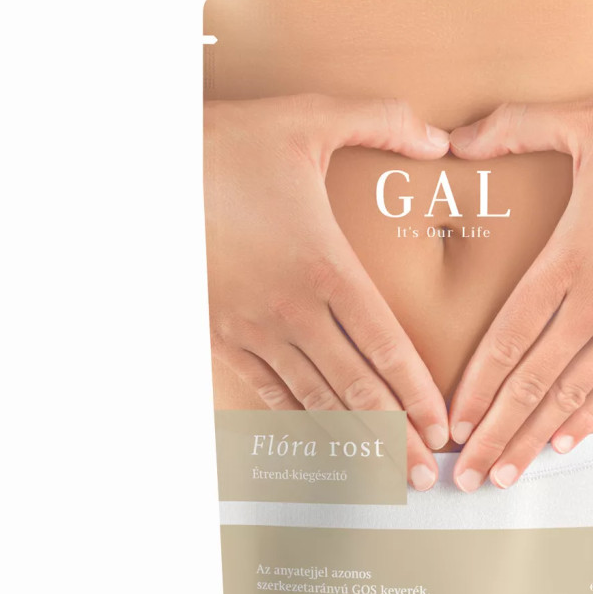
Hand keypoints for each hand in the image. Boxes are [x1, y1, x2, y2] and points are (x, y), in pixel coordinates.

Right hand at [204, 95, 450, 490]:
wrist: (150, 166)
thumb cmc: (233, 142)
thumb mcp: (311, 118)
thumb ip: (383, 121)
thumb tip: (440, 139)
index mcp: (324, 266)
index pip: (384, 346)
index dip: (417, 393)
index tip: (442, 427)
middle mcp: (292, 310)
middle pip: (355, 387)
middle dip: (396, 437)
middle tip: (426, 473)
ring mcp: (252, 328)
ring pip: (312, 399)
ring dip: (352, 441)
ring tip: (385, 475)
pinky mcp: (220, 335)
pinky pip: (265, 390)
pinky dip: (297, 420)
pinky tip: (321, 443)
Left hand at [446, 101, 592, 490]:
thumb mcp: (588, 121)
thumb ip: (516, 128)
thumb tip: (454, 139)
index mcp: (572, 256)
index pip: (510, 337)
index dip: (478, 386)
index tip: (453, 424)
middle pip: (535, 379)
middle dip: (497, 432)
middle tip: (468, 476)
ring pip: (575, 391)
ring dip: (537, 436)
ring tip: (506, 474)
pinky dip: (592, 413)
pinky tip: (564, 440)